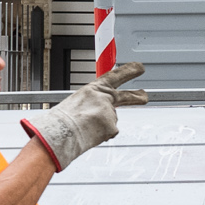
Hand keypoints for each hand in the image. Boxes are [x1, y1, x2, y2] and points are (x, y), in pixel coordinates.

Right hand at [20, 61, 147, 170]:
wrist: (60, 132)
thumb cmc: (62, 120)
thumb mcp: (75, 103)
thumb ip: (91, 103)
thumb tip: (96, 113)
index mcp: (93, 89)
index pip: (115, 76)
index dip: (129, 71)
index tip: (139, 68)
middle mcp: (104, 97)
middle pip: (126, 96)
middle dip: (137, 96)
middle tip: (144, 96)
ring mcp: (110, 111)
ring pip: (110, 121)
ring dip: (102, 126)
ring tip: (85, 128)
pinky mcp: (113, 126)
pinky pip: (109, 133)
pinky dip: (100, 136)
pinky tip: (89, 135)